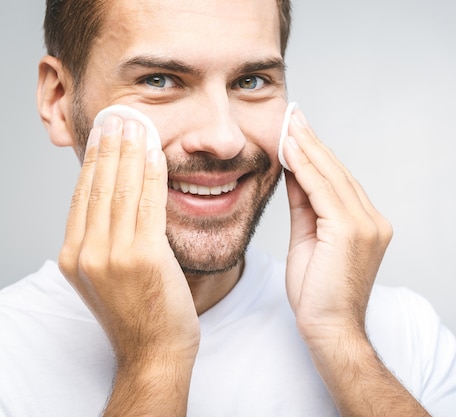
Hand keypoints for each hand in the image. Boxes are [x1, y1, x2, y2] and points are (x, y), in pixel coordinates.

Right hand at [58, 115, 199, 365]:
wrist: (154, 351)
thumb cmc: (139, 314)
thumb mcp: (107, 277)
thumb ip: (105, 242)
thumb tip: (115, 205)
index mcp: (73, 257)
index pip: (82, 196)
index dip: (94, 161)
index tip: (103, 134)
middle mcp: (86, 253)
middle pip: (98, 187)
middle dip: (109, 146)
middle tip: (118, 115)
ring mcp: (113, 256)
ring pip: (121, 190)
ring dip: (129, 151)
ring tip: (134, 123)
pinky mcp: (143, 258)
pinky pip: (148, 204)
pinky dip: (151, 173)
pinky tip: (155, 151)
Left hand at [282, 109, 392, 343]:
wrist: (330, 330)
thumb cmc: (318, 295)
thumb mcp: (308, 241)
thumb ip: (304, 205)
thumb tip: (293, 173)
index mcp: (366, 224)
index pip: (337, 181)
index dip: (316, 154)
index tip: (298, 131)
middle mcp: (372, 220)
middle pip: (337, 172)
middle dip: (312, 141)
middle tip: (293, 114)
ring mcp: (366, 224)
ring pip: (332, 176)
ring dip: (308, 147)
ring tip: (289, 122)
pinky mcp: (352, 230)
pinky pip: (324, 190)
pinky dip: (306, 167)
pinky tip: (291, 148)